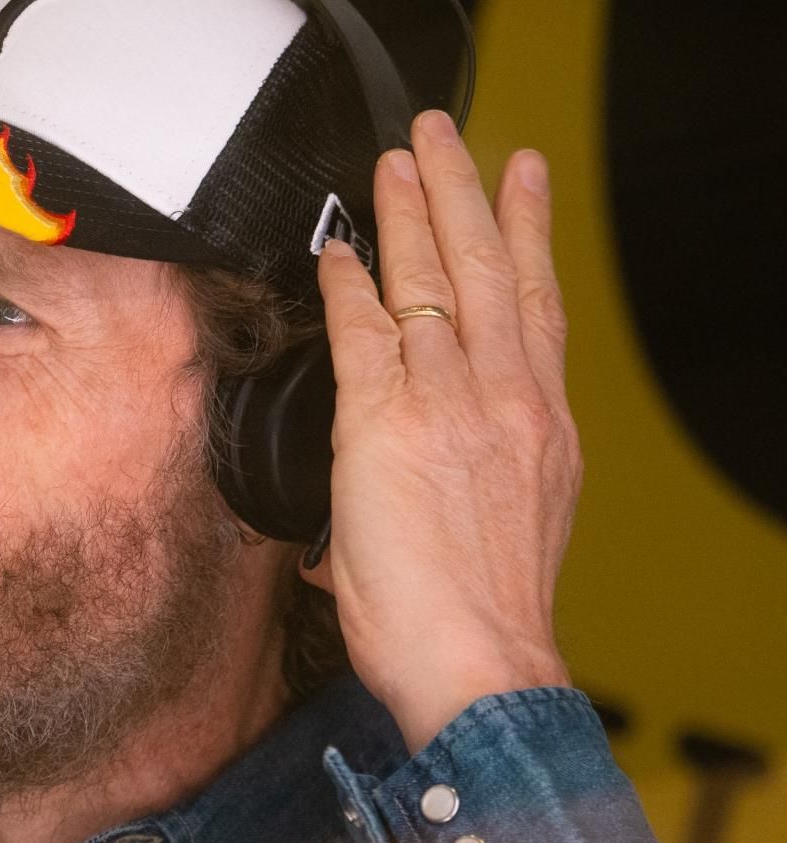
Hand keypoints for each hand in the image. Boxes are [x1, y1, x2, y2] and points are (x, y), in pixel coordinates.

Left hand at [308, 109, 579, 752]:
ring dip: (407, 214)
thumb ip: (472, 472)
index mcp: (541, 424)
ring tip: (397, 164)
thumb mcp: (508, 523)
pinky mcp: (386, 426)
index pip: (532, 307)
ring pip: (429, 284)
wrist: (479, 662)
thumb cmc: (484, 618)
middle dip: (464, 193)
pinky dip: (349, 288)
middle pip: (487, 269)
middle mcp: (504, 400)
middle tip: (445, 141)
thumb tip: (423, 471)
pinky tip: (339, 253)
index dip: (522, 238)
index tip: (515, 192)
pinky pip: (363, 336)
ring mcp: (448, 406)